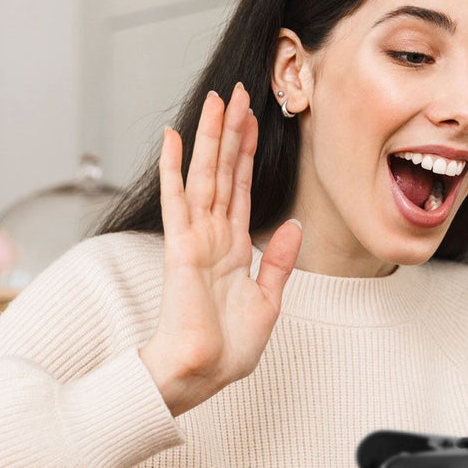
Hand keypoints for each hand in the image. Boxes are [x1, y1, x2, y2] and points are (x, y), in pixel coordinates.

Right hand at [139, 82, 302, 416]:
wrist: (203, 374)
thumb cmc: (228, 348)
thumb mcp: (269, 300)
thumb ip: (279, 261)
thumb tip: (295, 225)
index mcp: (235, 248)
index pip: (243, 189)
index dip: (248, 154)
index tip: (254, 121)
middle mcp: (214, 237)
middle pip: (225, 172)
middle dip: (232, 132)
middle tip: (239, 93)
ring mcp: (196, 239)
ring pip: (206, 176)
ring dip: (209, 137)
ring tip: (216, 100)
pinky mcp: (181, 249)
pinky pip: (178, 200)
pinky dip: (174, 168)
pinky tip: (172, 137)